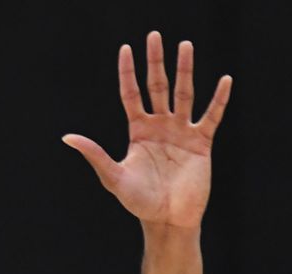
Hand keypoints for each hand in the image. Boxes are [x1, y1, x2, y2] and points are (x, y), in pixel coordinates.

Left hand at [63, 32, 232, 228]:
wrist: (167, 219)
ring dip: (185, 70)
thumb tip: (67, 137)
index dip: (128, 72)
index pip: (131, 94)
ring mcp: (181, 132)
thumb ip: (95, 154)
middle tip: (154, 36)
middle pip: (157, 86)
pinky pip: (211, 116)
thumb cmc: (138, 201)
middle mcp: (159, 126)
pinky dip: (218, 99)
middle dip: (155, 62)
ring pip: (184, 94)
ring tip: (185, 45)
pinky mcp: (201, 142)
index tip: (125, 48)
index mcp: (138, 131)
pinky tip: (224, 80)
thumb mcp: (113, 176)